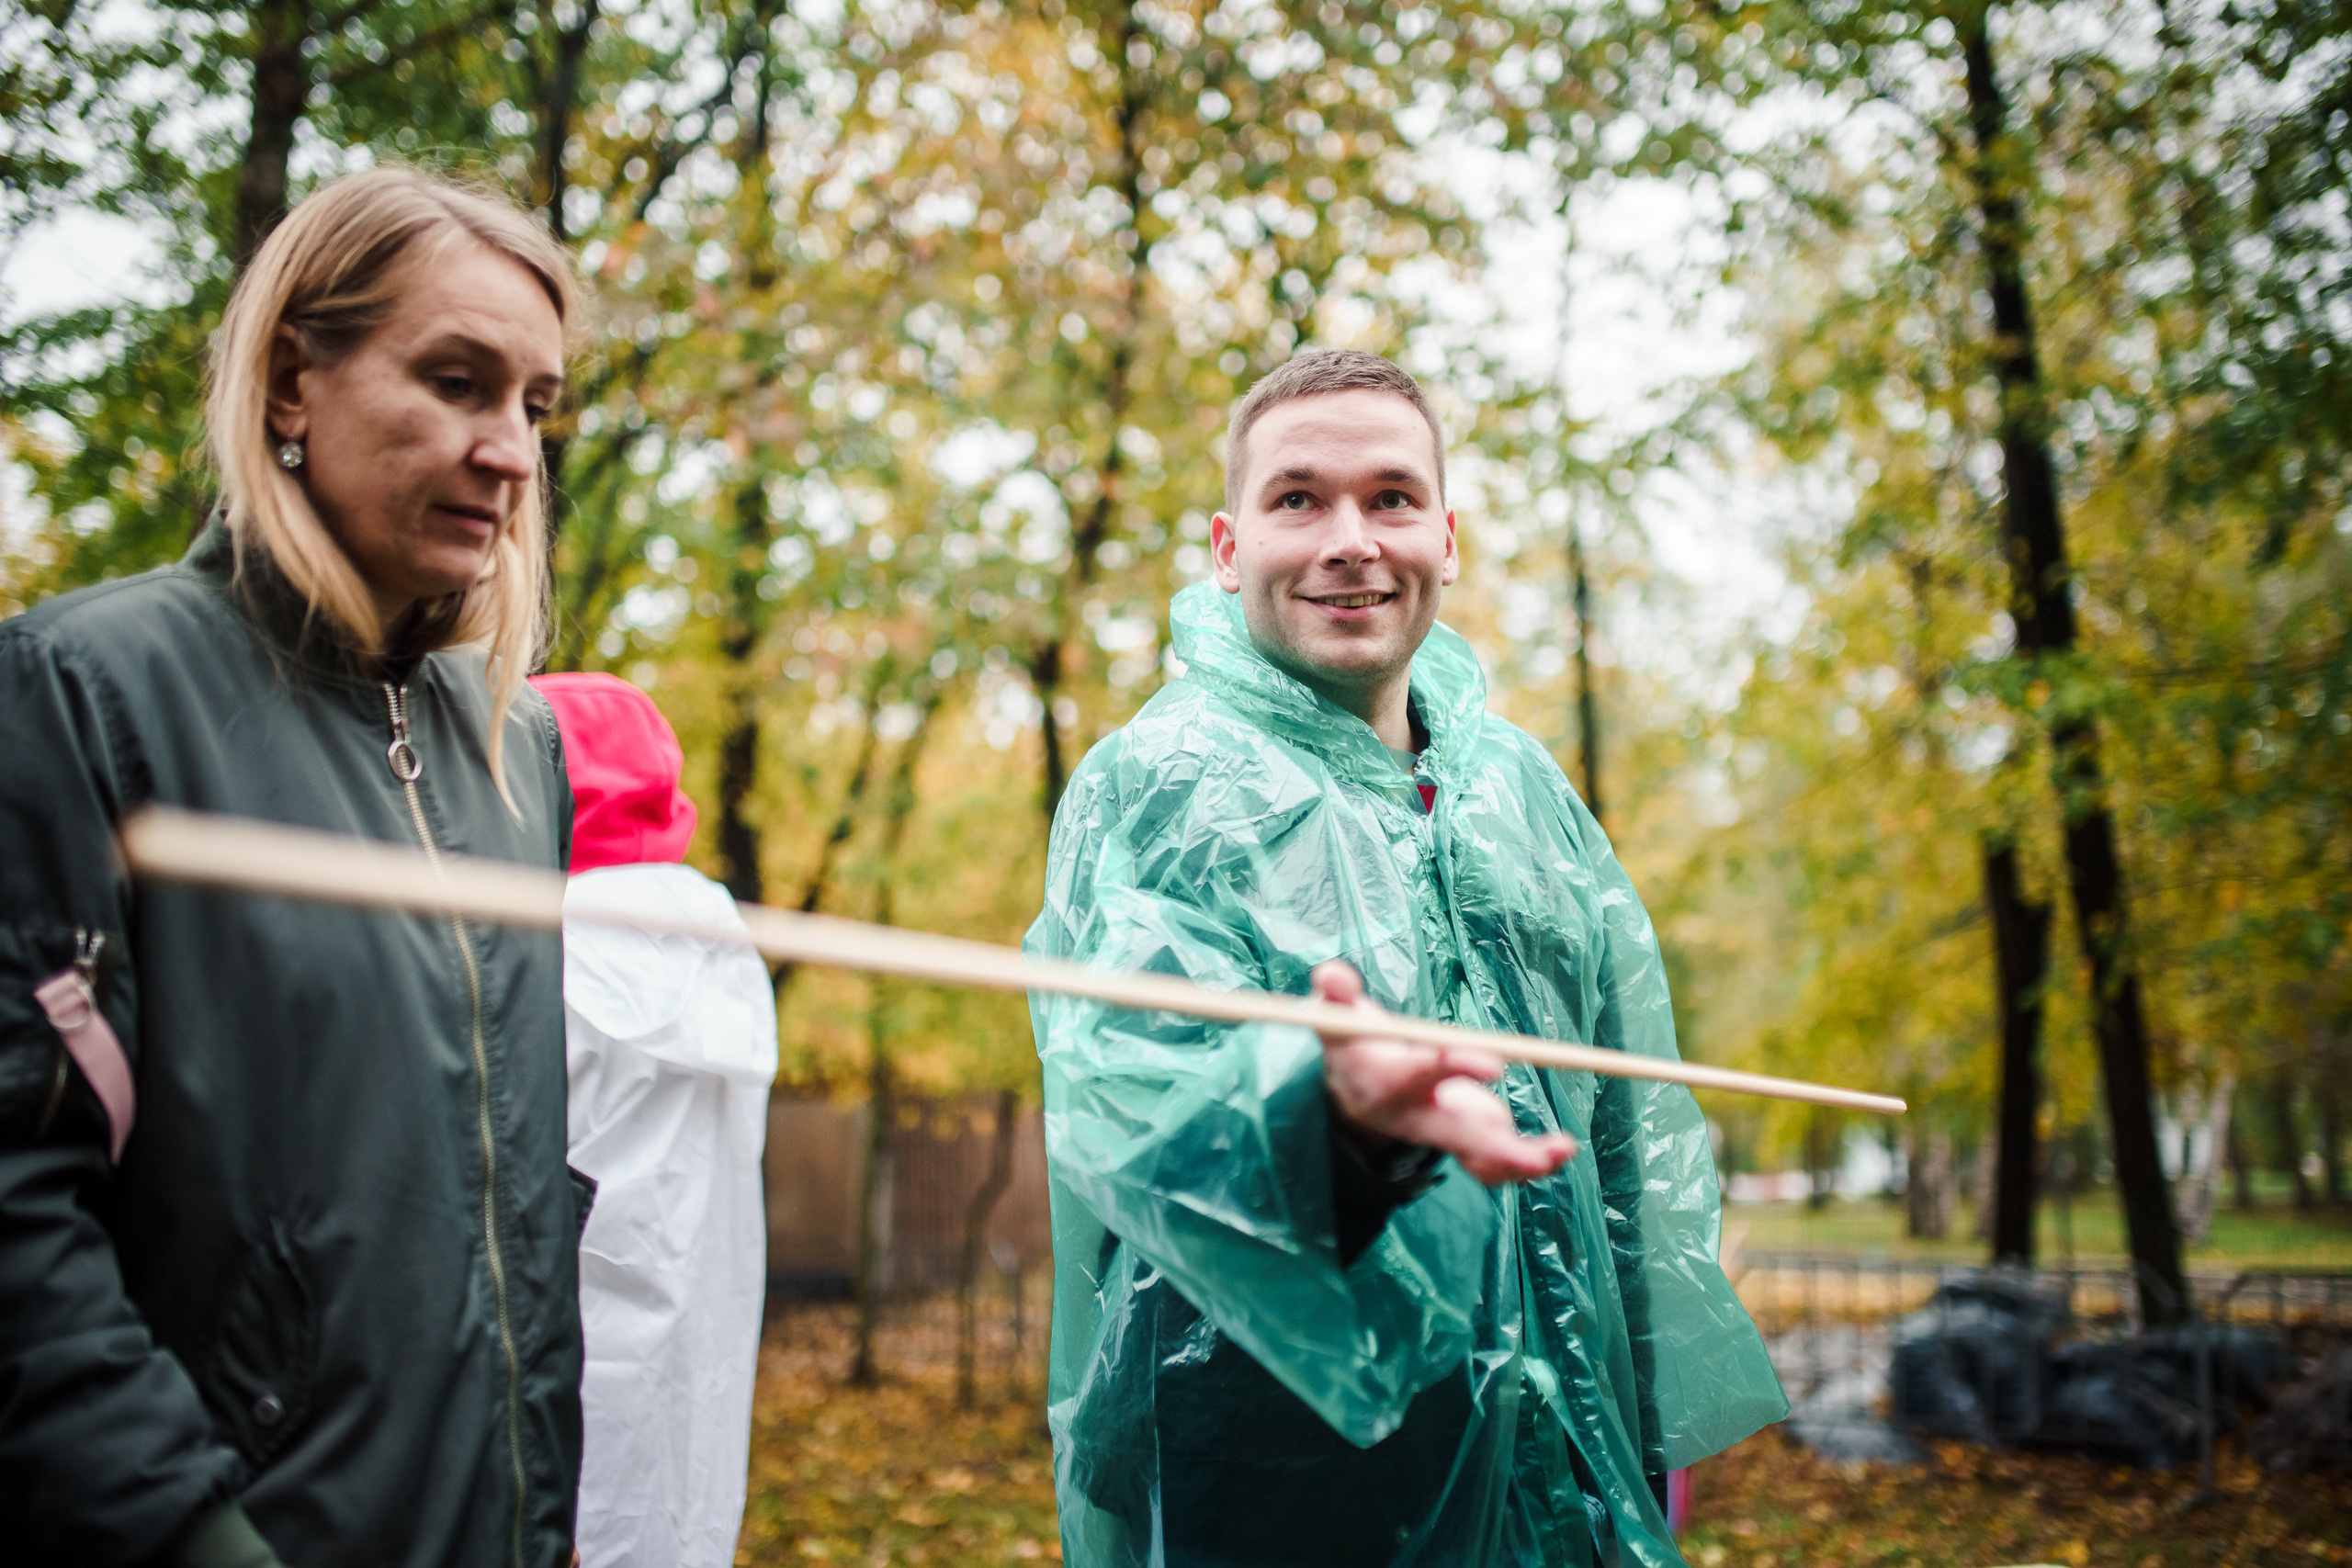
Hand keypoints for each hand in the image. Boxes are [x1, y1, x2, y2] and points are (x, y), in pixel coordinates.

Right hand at [1311, 960, 1576, 1186]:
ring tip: (1562, 1147)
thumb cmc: (1351, 1042)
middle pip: (1454, 1135)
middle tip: (1532, 1154)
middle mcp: (1414, 1118)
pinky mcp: (1459, 1139)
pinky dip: (1526, 1163)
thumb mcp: (1334, 1015)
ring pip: (1479, 1157)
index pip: (1420, 1076)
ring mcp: (1439, 1133)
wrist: (1354, 1090)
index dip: (1455, 1067)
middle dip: (1494, 1146)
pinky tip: (1559, 1151)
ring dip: (1521, 1160)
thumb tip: (1332, 975)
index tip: (1495, 1063)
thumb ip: (1335, 993)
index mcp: (1386, 1083)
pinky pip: (1490, 1164)